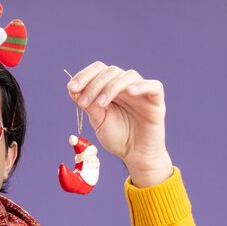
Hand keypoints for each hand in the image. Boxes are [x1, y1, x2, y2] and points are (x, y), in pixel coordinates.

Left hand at [67, 61, 172, 186]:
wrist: (135, 155)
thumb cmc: (117, 138)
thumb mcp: (98, 121)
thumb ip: (89, 106)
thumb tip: (73, 89)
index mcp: (110, 88)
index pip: (98, 70)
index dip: (84, 75)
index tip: (71, 88)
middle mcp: (125, 87)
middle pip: (111, 71)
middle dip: (93, 84)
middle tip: (82, 102)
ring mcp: (141, 92)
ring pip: (128, 76)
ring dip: (111, 87)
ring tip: (100, 104)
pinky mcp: (156, 101)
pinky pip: (153, 86)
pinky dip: (141, 86)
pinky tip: (130, 92)